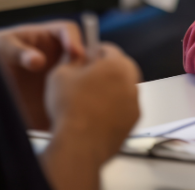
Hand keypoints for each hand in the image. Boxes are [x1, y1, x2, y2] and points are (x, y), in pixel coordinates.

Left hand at [0, 21, 85, 128]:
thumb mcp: (1, 47)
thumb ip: (18, 52)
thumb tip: (37, 61)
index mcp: (46, 37)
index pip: (68, 31)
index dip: (75, 40)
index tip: (76, 53)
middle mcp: (57, 56)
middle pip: (81, 55)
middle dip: (86, 65)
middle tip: (83, 78)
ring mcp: (57, 77)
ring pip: (78, 79)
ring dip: (80, 87)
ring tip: (74, 100)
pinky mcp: (53, 99)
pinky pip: (66, 103)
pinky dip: (69, 109)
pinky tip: (63, 117)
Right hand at [45, 44, 140, 161]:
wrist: (79, 145)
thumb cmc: (71, 110)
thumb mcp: (60, 74)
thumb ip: (71, 59)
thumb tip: (76, 56)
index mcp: (117, 64)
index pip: (108, 48)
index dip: (93, 52)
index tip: (86, 58)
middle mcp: (131, 81)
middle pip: (119, 68)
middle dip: (104, 71)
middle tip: (86, 79)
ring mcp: (134, 102)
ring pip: (122, 88)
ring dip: (110, 90)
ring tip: (89, 100)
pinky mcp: (132, 121)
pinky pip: (123, 108)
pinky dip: (113, 109)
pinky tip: (96, 115)